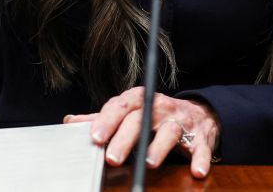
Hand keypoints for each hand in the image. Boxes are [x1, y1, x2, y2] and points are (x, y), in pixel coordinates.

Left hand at [64, 87, 219, 178]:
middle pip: (141, 119)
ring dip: (159, 146)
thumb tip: (71, 122)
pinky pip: (201, 146)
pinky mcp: (200, 136)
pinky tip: (196, 171)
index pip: (120, 106)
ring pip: (170, 130)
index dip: (107, 120)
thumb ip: (103, 119)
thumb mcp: (129, 112)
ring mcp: (180, 121)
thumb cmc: (154, 115)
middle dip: (125, 138)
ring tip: (149, 162)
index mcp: (139, 100)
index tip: (94, 136)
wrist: (197, 114)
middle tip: (112, 158)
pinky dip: (200, 158)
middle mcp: (160, 107)